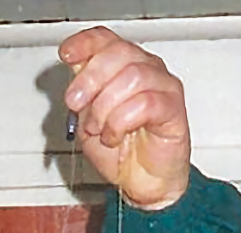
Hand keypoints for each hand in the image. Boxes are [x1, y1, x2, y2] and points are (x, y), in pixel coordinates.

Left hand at [59, 27, 190, 210]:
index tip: (67, 55)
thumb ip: (83, 93)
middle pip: (118, 53)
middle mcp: (147, 70)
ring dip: (105, 107)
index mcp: (124, 67)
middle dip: (90, 79)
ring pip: (132, 76)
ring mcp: (163, 87)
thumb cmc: (122, 153)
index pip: (106, 39)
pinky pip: (145, 103)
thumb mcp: (88, 119)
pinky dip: (121, 122)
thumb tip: (74, 70)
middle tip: (76, 104)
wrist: (144, 184)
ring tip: (99, 129)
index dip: (85, 43)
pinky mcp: (173, 108)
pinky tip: (115, 136)